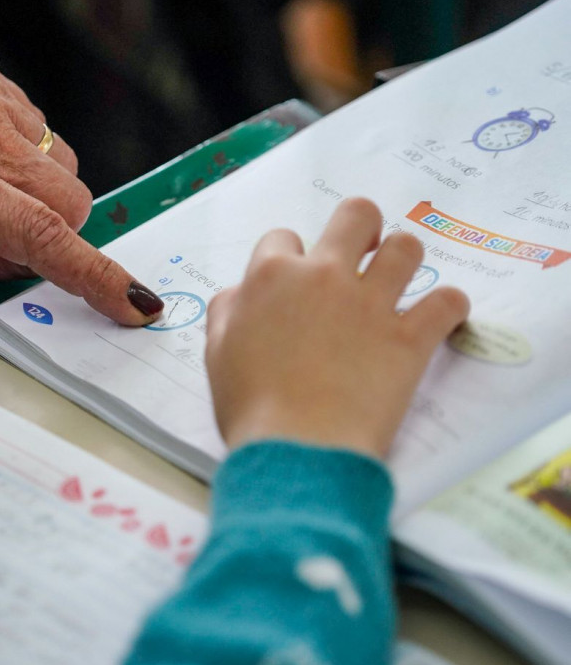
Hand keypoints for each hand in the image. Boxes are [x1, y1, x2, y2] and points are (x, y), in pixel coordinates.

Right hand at [205, 198, 469, 458]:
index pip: (283, 237)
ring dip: (403, 259)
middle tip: (361, 253)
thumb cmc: (248, 406)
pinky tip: (439, 319)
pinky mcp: (409, 339)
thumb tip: (242, 294)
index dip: (289, 256)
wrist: (296, 448)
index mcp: (272, 277)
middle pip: (356, 215)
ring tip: (397, 282)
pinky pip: (448, 302)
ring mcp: (370, 305)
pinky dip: (449, 307)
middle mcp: (323, 277)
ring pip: (406, 247)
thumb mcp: (216, 352)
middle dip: (360, 227)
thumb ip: (228, 311)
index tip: (294, 280)